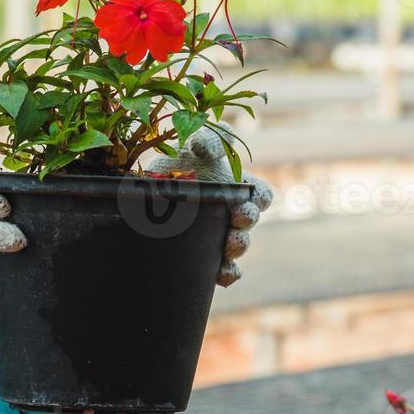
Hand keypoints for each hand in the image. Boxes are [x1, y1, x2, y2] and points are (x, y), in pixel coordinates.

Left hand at [144, 121, 273, 286]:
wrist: (152, 188)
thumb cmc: (181, 161)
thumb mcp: (195, 144)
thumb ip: (208, 139)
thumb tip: (203, 149)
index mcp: (239, 189)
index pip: (260, 196)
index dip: (258, 200)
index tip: (247, 200)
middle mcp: (233, 214)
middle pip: (249, 223)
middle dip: (247, 222)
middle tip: (238, 220)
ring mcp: (220, 235)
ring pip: (237, 247)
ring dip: (237, 247)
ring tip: (229, 247)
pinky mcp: (204, 254)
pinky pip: (223, 270)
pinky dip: (227, 274)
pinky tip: (221, 275)